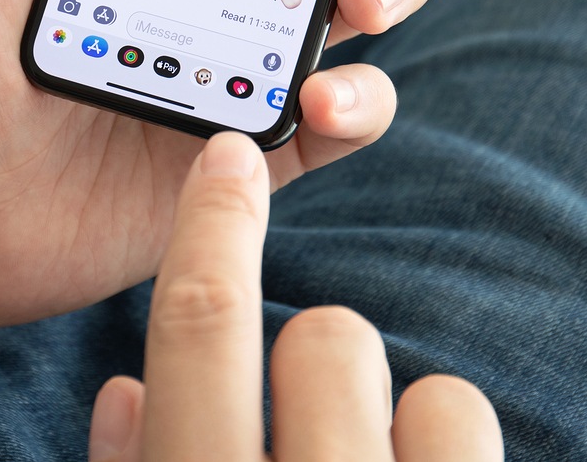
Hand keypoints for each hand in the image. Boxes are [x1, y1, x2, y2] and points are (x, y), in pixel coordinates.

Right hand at [87, 132, 502, 460]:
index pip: (203, 319)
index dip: (216, 224)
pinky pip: (459, 416)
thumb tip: (127, 392)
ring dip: (379, 405)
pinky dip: (434, 436)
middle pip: (331, 336)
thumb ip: (139, 458)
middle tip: (304, 396)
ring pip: (417, 380)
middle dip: (319, 346)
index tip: (229, 155)